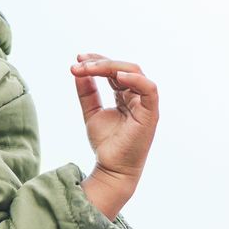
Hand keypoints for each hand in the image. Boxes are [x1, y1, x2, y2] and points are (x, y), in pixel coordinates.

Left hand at [70, 54, 157, 219]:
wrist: (111, 169)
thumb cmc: (106, 144)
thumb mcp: (91, 113)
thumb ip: (87, 92)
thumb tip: (78, 71)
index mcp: (125, 95)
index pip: (113, 70)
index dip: (97, 61)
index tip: (77, 60)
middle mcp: (137, 96)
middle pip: (122, 68)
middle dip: (99, 62)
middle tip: (78, 64)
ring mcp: (145, 104)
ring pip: (134, 72)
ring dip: (110, 66)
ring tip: (89, 68)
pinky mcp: (151, 113)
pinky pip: (150, 89)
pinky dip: (136, 79)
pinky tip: (117, 75)